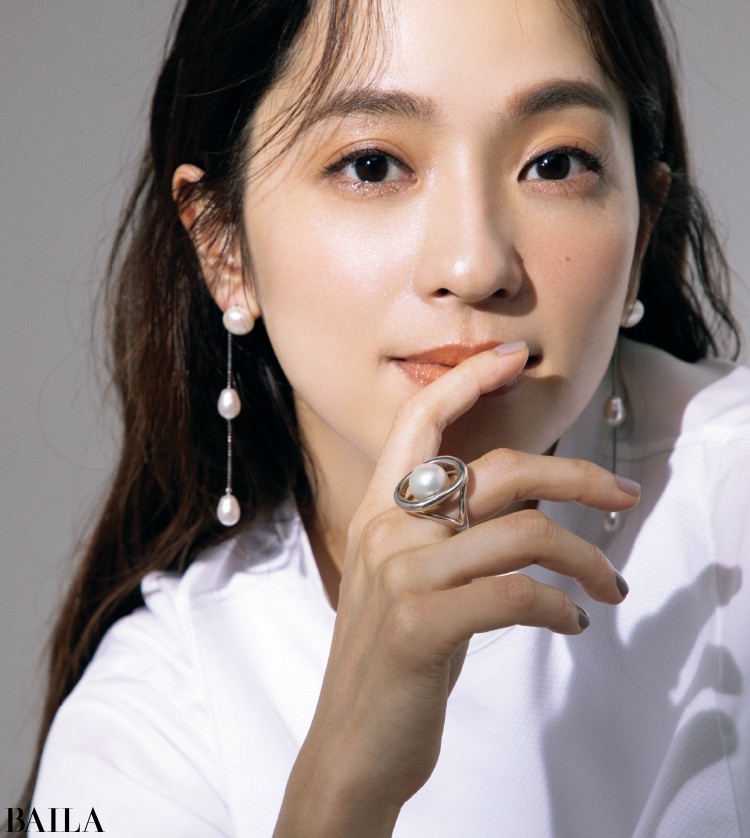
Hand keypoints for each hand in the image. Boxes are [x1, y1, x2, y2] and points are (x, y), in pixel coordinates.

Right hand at [274, 345, 638, 836]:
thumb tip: (525, 503)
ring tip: (608, 586)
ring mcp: (402, 574)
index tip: (513, 359)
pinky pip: (518, 594)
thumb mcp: (410, 579)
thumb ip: (449, 534)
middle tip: (623, 495)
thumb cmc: (393, 658)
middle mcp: (386, 530)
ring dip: (585, 560)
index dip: (466, 381)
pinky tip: (571, 624)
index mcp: (378, 512)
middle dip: (575, 474)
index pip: (418, 422)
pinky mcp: (423, 624)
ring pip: (524, 532)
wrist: (353, 743)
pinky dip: (561, 607)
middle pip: (498, 471)